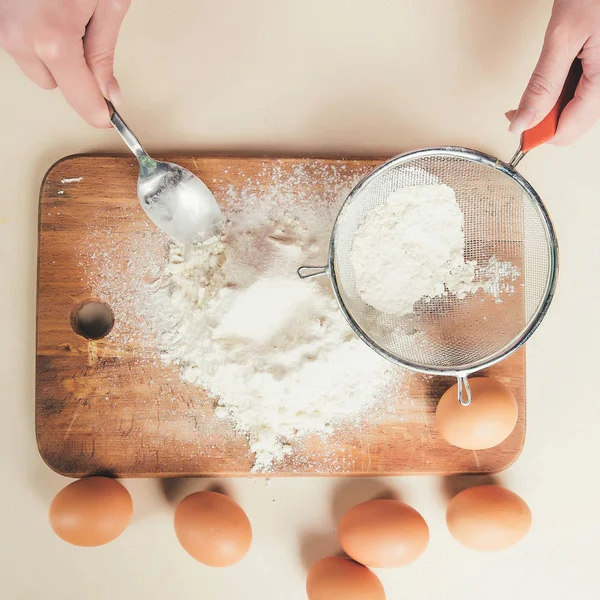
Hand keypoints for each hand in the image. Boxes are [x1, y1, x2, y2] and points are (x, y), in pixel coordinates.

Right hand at [0, 0, 129, 127]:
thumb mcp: (108, 4)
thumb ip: (104, 54)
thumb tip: (110, 93)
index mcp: (52, 39)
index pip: (81, 100)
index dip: (99, 111)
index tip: (109, 118)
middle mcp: (19, 38)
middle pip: (55, 85)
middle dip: (74, 70)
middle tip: (87, 33)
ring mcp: (1, 28)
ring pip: (36, 66)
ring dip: (53, 52)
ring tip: (64, 12)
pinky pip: (21, 44)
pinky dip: (37, 36)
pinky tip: (47, 10)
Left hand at [508, 0, 599, 144]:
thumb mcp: (563, 35)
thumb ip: (543, 83)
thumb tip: (522, 123)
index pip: (566, 131)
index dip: (536, 132)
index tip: (515, 121)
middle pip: (572, 124)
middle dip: (543, 119)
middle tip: (521, 104)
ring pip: (577, 109)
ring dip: (552, 105)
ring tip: (541, 81)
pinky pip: (583, 91)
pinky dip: (563, 90)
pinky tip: (556, 74)